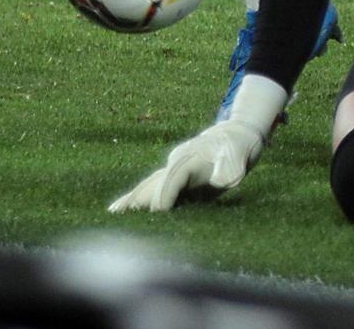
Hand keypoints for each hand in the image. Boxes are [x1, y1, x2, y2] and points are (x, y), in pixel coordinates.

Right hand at [108, 117, 266, 213]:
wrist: (237, 132)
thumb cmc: (240, 147)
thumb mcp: (241, 157)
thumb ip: (231, 168)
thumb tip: (221, 180)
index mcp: (190, 158)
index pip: (172, 180)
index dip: (165, 197)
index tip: (158, 214)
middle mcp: (176, 162)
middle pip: (153, 183)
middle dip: (139, 201)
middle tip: (120, 220)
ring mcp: (172, 167)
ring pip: (148, 185)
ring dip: (132, 200)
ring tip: (112, 215)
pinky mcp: (173, 175)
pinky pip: (151, 187)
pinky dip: (135, 198)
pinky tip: (119, 208)